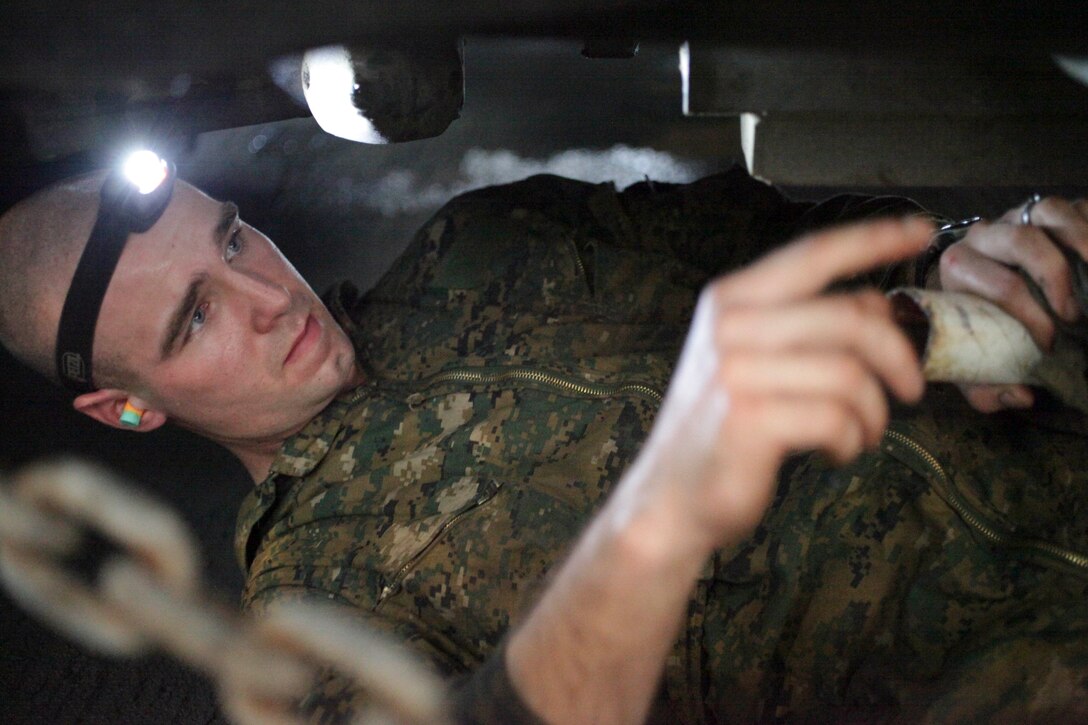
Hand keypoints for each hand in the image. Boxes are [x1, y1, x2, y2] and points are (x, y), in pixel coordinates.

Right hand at [627, 219, 929, 548]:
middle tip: (911, 390)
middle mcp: (730, 326)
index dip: (873, 239)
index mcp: (731, 299)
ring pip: (852, 375)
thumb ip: (808, 325)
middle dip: (898, 357)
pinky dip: (852, 442)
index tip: (920, 232)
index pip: (814, 255)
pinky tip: (834, 452)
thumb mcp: (756, 361)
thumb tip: (878, 301)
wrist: (669, 497)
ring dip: (873, 414)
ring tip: (861, 434)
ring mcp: (737, 372)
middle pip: (851, 318)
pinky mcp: (750, 419)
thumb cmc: (720, 428)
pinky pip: (838, 419)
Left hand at [938, 197, 1087, 411]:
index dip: (1031, 316)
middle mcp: (983, 236)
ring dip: (1079, 245)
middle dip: (1054, 279)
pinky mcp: (1045, 209)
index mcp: (958, 268)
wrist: (989, 298)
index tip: (1052, 344)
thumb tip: (1020, 397)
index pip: (998, 284)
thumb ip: (987, 388)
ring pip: (1047, 213)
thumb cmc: (984, 330)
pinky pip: (1069, 206)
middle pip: (1021, 240)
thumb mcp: (976, 363)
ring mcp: (1015, 216)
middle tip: (1072, 316)